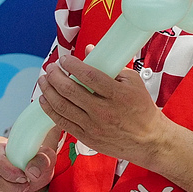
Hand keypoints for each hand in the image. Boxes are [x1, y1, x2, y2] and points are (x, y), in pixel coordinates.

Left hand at [36, 59, 173, 167]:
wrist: (149, 140)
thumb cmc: (141, 108)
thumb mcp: (133, 82)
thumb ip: (111, 66)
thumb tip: (89, 51)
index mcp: (118, 94)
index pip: (89, 76)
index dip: (72, 65)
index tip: (64, 59)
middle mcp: (104, 111)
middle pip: (70, 91)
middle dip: (55, 76)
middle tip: (51, 68)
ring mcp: (94, 126)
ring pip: (62, 107)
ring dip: (48, 91)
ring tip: (43, 80)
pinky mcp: (87, 138)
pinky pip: (63, 122)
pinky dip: (50, 110)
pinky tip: (44, 99)